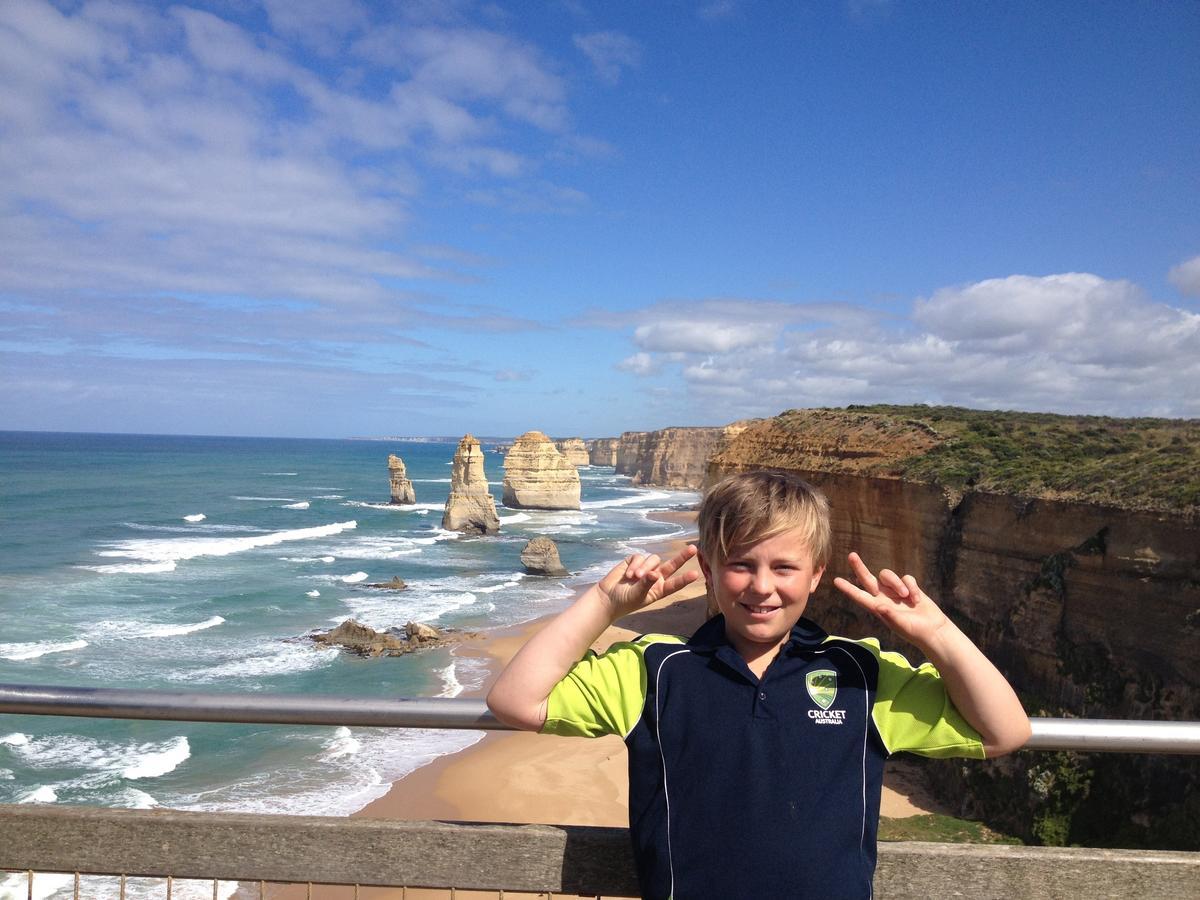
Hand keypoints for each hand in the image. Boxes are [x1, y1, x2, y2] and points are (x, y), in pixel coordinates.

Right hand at [598, 544, 699, 618]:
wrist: (607, 597)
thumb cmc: (624, 601)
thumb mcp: (637, 595)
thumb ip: (646, 584)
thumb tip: (655, 573)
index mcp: (660, 589)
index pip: (675, 583)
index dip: (684, 579)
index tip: (695, 574)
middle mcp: (656, 577)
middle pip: (672, 565)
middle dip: (682, 557)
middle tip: (693, 549)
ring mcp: (646, 568)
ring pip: (654, 560)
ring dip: (645, 567)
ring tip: (634, 577)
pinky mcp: (635, 561)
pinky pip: (640, 557)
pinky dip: (634, 565)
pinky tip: (627, 574)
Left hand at [832, 552, 949, 650]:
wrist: (933, 630)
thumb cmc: (915, 631)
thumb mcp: (901, 625)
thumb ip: (890, 616)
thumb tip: (878, 606)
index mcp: (878, 608)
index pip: (860, 596)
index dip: (848, 589)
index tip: (836, 581)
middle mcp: (884, 597)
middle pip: (868, 579)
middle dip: (859, 567)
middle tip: (851, 555)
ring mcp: (896, 591)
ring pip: (888, 575)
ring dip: (897, 584)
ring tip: (907, 597)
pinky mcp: (909, 587)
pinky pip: (907, 578)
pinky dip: (912, 587)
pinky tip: (917, 600)